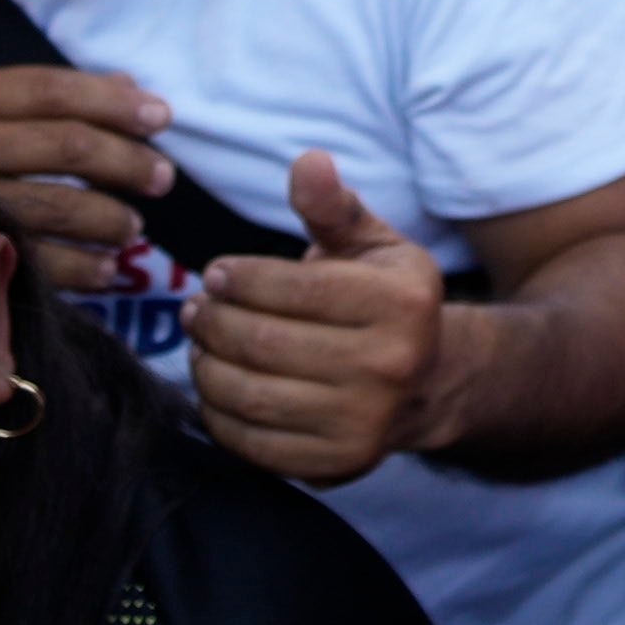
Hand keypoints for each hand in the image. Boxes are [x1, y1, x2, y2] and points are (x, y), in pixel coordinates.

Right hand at [0, 56, 180, 275]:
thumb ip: (49, 98)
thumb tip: (132, 86)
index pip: (53, 91)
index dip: (113, 101)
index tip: (161, 116)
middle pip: (68, 147)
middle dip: (127, 164)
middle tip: (163, 178)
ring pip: (54, 208)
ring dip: (108, 220)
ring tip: (134, 229)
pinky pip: (30, 263)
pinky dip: (79, 269)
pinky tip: (107, 271)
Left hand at [190, 150, 451, 488]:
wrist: (429, 383)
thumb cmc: (385, 302)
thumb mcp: (372, 245)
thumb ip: (333, 207)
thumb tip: (307, 161)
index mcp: (404, 301)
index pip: (294, 286)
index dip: (240, 278)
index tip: (217, 274)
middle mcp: (391, 364)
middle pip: (265, 342)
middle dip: (213, 321)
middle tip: (195, 309)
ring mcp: (365, 421)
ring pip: (251, 394)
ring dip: (207, 366)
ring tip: (200, 344)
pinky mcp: (338, 463)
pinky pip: (253, 443)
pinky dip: (219, 414)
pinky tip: (217, 386)